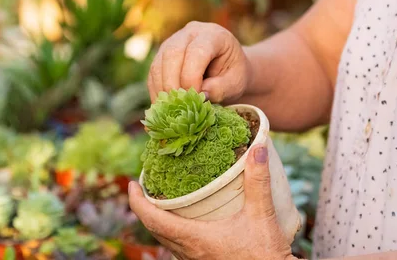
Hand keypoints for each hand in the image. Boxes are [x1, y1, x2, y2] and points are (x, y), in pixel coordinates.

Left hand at [128, 144, 295, 259]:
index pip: (151, 219)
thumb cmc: (265, 254)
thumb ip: (258, 181)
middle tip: (143, 186)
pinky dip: (171, 230)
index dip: (136, 201)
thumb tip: (257, 148)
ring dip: (157, 220)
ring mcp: (194, 259)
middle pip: (153, 229)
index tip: (131, 184)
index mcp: (194, 238)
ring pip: (165, 239)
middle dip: (143, 207)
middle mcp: (188, 251)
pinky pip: (177, 246)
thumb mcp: (262, 215)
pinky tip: (183, 220)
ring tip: (159, 199)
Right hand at [148, 21, 249, 102]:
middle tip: (181, 105)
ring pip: (158, 64)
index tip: (197, 97)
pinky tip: (164, 107)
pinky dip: (157, 92)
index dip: (193, 76)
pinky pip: (153, 74)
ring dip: (163, 90)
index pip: (196, 51)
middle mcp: (189, 33)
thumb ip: (221, 88)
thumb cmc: (233, 73)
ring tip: (171, 109)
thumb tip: (200, 96)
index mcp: (212, 34)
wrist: (227, 68)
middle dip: (173, 83)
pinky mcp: (162, 56)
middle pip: (172, 54)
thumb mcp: (235, 82)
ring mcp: (172, 42)